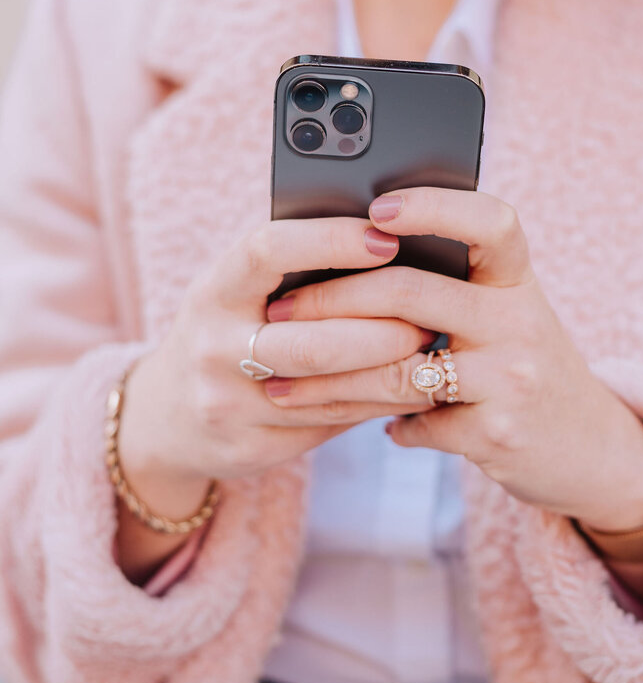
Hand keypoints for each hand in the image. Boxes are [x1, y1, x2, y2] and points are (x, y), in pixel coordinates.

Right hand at [118, 216, 431, 519]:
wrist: (166, 416)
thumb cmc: (227, 329)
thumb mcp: (238, 292)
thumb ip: (294, 273)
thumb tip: (390, 243)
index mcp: (212, 290)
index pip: (267, 253)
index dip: (328, 241)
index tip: (384, 237)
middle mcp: (212, 347)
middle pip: (310, 340)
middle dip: (380, 331)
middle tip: (430, 316)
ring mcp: (228, 403)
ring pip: (327, 391)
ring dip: (391, 373)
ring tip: (436, 352)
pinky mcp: (250, 446)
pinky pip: (330, 423)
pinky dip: (378, 404)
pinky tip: (414, 389)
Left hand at [263, 188, 642, 530]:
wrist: (592, 449)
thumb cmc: (527, 367)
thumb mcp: (509, 316)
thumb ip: (455, 288)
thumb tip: (355, 255)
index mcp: (519, 280)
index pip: (490, 222)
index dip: (435, 206)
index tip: (376, 209)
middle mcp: (521, 321)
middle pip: (412, 292)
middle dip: (332, 300)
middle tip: (279, 310)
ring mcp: (512, 379)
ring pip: (397, 368)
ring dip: (327, 378)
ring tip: (279, 382)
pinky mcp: (498, 434)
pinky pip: (415, 424)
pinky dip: (382, 424)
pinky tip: (358, 422)